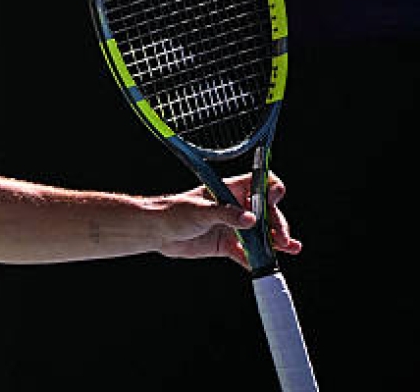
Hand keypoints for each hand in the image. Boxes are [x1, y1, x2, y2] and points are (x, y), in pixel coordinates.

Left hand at [157, 172, 302, 269]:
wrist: (156, 232)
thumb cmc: (174, 212)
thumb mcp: (200, 211)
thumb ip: (226, 215)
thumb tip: (252, 220)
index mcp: (230, 191)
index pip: (260, 184)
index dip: (271, 190)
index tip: (275, 201)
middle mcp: (235, 208)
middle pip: (267, 213)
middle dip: (277, 224)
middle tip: (281, 239)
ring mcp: (233, 227)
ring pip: (262, 234)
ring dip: (277, 242)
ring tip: (291, 249)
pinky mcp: (227, 245)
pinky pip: (247, 253)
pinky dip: (258, 259)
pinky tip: (268, 265)